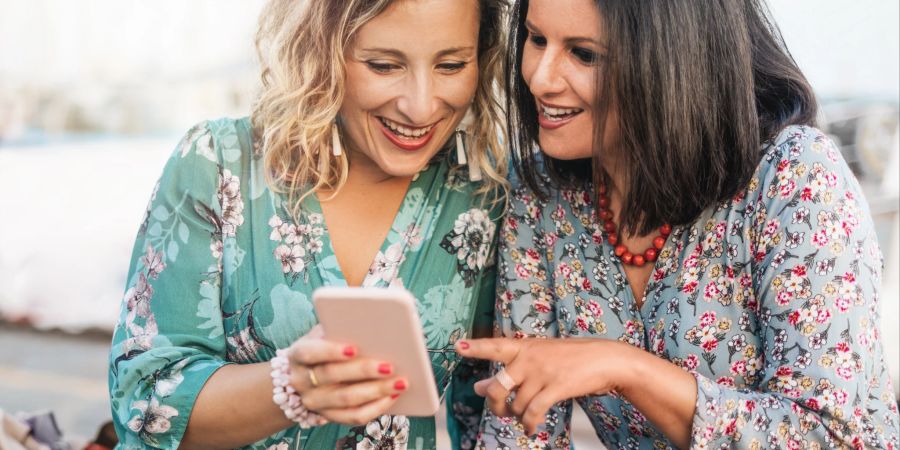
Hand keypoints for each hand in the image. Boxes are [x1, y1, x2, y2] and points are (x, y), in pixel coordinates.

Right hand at [286, 325, 407, 424]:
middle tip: (389, 366)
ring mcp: (314, 402)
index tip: (354, 348)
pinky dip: (375, 408)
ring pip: (346, 399)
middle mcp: (301, 380)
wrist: (301, 377)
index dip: (330, 351)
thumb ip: (337, 329)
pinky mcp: (329, 416)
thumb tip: (368, 324)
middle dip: (363, 371)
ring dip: (376, 391)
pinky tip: (393, 397)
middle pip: (332, 376)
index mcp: (297, 355)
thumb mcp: (320, 335)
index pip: (310, 353)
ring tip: (400, 383)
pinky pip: (353, 416)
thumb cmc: (320, 348)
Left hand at [455, 337, 633, 434]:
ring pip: (516, 404)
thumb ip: (508, 371)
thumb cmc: (569, 358)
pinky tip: (531, 426)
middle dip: (494, 405)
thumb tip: (480, 387)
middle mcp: (529, 358)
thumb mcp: (537, 358)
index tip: (457, 346)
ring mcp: (543, 372)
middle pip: (498, 386)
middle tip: (501, 411)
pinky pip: (533, 412)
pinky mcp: (556, 387)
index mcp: (523, 347)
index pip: (494, 346)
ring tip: (524, 416)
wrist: (605, 359)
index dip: (475, 347)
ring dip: (517, 416)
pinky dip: (529, 423)